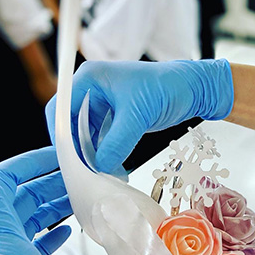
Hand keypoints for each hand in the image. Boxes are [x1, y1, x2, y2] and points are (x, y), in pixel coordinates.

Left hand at [0, 148, 88, 254]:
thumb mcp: (2, 246)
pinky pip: (32, 242)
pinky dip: (51, 232)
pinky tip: (66, 230)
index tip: (57, 156)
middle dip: (48, 184)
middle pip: (17, 197)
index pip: (0, 181)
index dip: (30, 163)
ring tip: (79, 200)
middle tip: (78, 178)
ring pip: (27, 218)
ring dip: (53, 206)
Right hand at [45, 58, 233, 172]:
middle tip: (83, 173)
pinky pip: (103, 139)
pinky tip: (111, 169)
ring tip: (98, 174)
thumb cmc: (167, 89)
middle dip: (77, 149)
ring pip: (87, 135)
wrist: (193, 90)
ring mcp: (105, 105)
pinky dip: (105, 154)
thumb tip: (99, 167)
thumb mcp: (138, 116)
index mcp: (89, 79)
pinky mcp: (118, 118)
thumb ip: (116, 143)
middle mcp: (93, 91)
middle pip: (71, 125)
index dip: (60, 136)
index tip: (67, 160)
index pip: (60, 109)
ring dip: (92, 154)